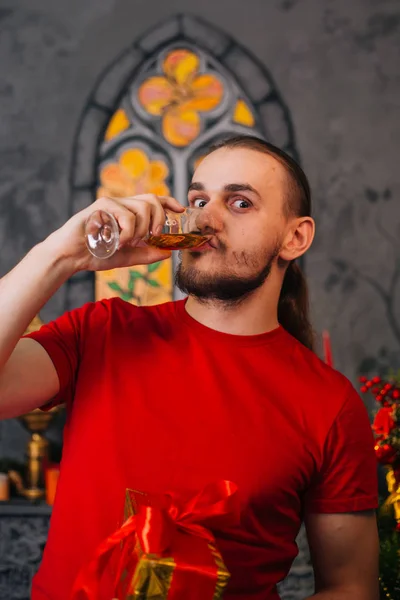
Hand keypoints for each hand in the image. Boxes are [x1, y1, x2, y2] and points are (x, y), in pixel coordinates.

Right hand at [45, 194, 184, 272]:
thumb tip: (168, 253)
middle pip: (152, 200)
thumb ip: (146, 254)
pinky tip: (116, 243)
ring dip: (140, 230)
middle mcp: (122, 205)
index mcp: (129, 214)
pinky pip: (127, 217)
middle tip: (153, 235)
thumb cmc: (96, 254)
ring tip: (127, 243)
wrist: (72, 256)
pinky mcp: (103, 205)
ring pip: (142, 208)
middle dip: (159, 218)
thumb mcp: (127, 257)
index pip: (154, 201)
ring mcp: (113, 204)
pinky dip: (127, 233)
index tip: (181, 209)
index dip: (169, 202)